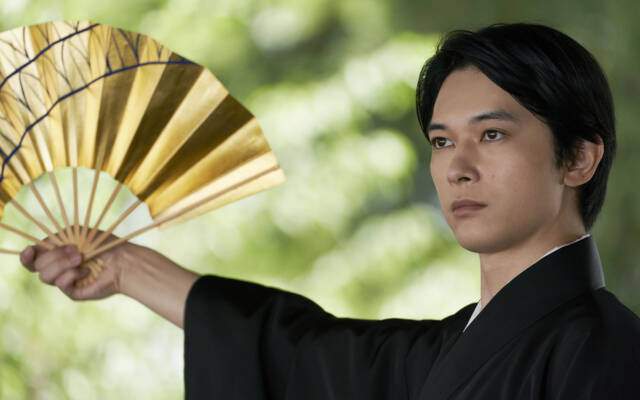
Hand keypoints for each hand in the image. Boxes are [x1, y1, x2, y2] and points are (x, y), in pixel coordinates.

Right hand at [19, 230, 133, 300]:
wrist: (123, 261)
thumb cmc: (104, 245)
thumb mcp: (78, 234)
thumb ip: (57, 239)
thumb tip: (36, 246)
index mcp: (57, 254)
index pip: (32, 259)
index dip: (27, 257)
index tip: (31, 250)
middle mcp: (59, 269)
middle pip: (37, 267)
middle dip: (55, 256)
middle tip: (76, 250)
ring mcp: (65, 281)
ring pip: (45, 277)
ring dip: (62, 264)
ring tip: (81, 259)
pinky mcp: (73, 292)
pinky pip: (61, 284)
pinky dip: (72, 274)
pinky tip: (86, 271)